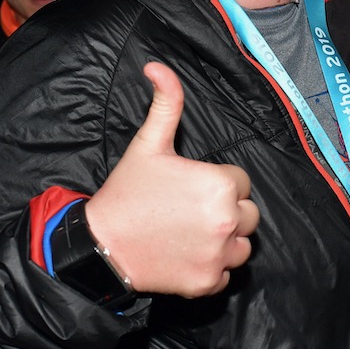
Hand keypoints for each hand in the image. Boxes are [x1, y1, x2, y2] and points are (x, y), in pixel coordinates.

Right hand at [85, 62, 259, 297]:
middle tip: (190, 211)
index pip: (240, 182)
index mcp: (220, 183)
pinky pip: (227, 274)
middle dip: (225, 211)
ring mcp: (219, 255)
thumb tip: (157, 66)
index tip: (189, 188)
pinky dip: (212, 267)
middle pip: (248, 213)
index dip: (216, 182)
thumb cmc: (128, 193)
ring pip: (243, 245)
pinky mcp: (209, 282)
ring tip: (191, 232)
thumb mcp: (149, 144)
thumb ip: (166, 103)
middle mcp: (227, 220)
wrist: (102, 246)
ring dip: (225, 240)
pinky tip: (186, 255)